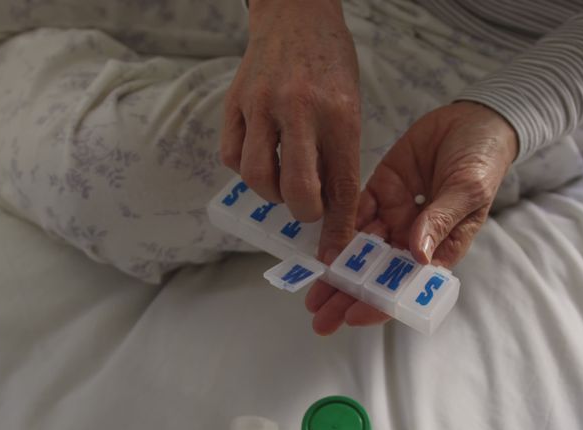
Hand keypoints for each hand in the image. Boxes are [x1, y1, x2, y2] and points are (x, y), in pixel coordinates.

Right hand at [220, 0, 361, 259]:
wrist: (296, 14)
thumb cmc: (329, 65)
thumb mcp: (350, 107)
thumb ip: (339, 156)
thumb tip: (331, 211)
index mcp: (339, 115)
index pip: (340, 186)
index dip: (337, 227)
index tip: (332, 251)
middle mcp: (299, 110)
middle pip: (297, 190)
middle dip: (303, 213)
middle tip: (307, 208)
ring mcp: (261, 105)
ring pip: (257, 178)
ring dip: (271, 193)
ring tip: (283, 180)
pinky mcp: (234, 102)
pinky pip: (232, 156)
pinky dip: (245, 169)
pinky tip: (262, 158)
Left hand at [305, 101, 518, 334]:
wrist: (475, 119)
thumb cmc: (484, 161)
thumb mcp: (468, 191)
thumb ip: (441, 220)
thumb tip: (417, 253)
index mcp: (441, 248)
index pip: (408, 285)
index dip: (382, 303)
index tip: (355, 315)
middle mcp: (414, 237)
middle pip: (378, 274)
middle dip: (348, 294)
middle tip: (319, 316)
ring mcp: (395, 213)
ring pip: (361, 248)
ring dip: (337, 268)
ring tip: (312, 288)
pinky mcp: (381, 188)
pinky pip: (355, 210)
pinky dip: (337, 226)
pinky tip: (318, 243)